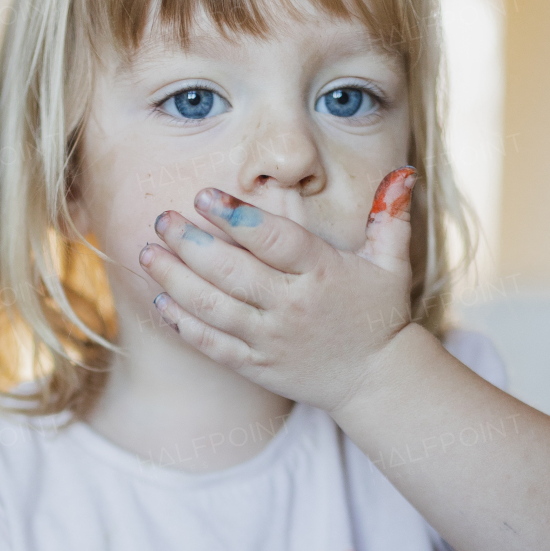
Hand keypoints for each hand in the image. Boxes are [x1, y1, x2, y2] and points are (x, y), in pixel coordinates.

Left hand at [137, 167, 416, 417]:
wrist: (373, 380)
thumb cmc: (378, 313)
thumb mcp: (392, 263)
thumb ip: (390, 215)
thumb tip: (402, 170)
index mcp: (322, 274)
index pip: (274, 241)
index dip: (237, 217)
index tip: (205, 196)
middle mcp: (292, 308)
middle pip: (233, 273)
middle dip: (191, 244)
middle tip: (161, 219)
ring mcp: (271, 340)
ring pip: (214, 308)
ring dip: (176, 280)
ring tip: (148, 253)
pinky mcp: (256, 366)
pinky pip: (213, 345)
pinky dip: (184, 325)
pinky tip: (161, 301)